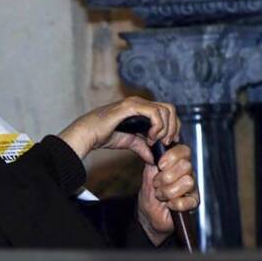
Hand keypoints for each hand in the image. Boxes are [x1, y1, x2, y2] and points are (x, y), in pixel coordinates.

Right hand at [58, 96, 180, 160]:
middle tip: (165, 142)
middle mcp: (140, 103)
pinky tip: (148, 137)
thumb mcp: (129, 142)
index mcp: (141, 109)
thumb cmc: (103, 135)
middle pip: (170, 109)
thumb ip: (142, 147)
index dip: (173, 128)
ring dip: (165, 128)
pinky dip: (157, 126)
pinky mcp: (130, 106)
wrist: (88, 134)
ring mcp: (136, 103)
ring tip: (155, 140)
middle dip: (173, 127)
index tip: (167, 143)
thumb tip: (154, 158)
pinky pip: (154, 112)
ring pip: (165, 110)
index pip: (167, 113)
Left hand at [137, 144, 198, 245]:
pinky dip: (174, 204)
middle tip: (157, 184)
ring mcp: (192, 188)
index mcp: (177, 162)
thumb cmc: (150, 192)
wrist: (148, 213)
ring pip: (187, 182)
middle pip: (186, 166)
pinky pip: (188, 201)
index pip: (184, 150)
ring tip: (161, 195)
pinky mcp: (194, 203)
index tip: (159, 165)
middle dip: (166, 177)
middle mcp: (187, 173)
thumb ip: (154, 157)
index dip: (172, 157)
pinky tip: (169, 205)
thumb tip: (158, 146)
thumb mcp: (148, 171)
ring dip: (168, 191)